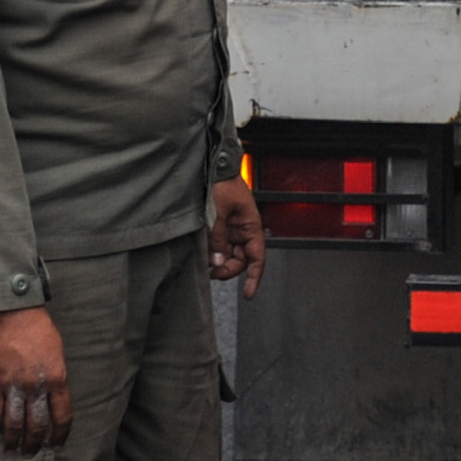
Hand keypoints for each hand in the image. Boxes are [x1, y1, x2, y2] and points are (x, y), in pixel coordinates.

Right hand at [0, 305, 71, 452]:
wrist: (8, 309)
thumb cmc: (35, 325)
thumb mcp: (56, 350)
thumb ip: (55, 375)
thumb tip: (52, 396)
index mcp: (57, 377)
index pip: (62, 416)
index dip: (59, 435)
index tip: (55, 446)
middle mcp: (37, 386)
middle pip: (37, 425)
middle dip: (34, 444)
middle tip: (30, 453)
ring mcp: (13, 386)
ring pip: (14, 425)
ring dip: (12, 442)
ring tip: (10, 450)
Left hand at [207, 178, 267, 295]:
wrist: (215, 166)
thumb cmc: (223, 183)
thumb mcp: (219, 212)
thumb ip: (217, 238)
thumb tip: (216, 262)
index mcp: (251, 226)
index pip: (257, 258)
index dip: (254, 277)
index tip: (248, 294)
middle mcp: (243, 230)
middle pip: (240, 260)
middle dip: (227, 269)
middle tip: (212, 272)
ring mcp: (231, 229)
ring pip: (227, 255)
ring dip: (217, 262)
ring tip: (204, 262)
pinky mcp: (219, 227)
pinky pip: (217, 246)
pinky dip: (211, 253)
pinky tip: (202, 253)